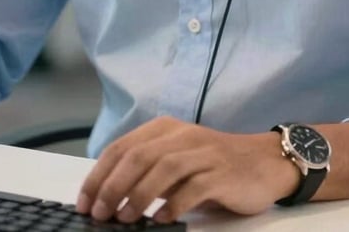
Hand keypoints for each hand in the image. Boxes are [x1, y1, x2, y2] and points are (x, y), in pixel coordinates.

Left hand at [75, 116, 299, 222]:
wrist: (263, 161)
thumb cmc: (213, 165)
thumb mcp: (177, 160)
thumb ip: (148, 171)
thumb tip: (108, 197)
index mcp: (165, 129)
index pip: (123, 146)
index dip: (100, 174)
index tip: (85, 201)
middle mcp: (182, 135)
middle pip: (139, 156)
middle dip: (113, 186)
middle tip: (100, 213)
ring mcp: (203, 153)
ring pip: (164, 168)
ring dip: (139, 195)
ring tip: (125, 219)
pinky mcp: (222, 173)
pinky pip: (194, 187)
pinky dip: (175, 204)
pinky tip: (162, 220)